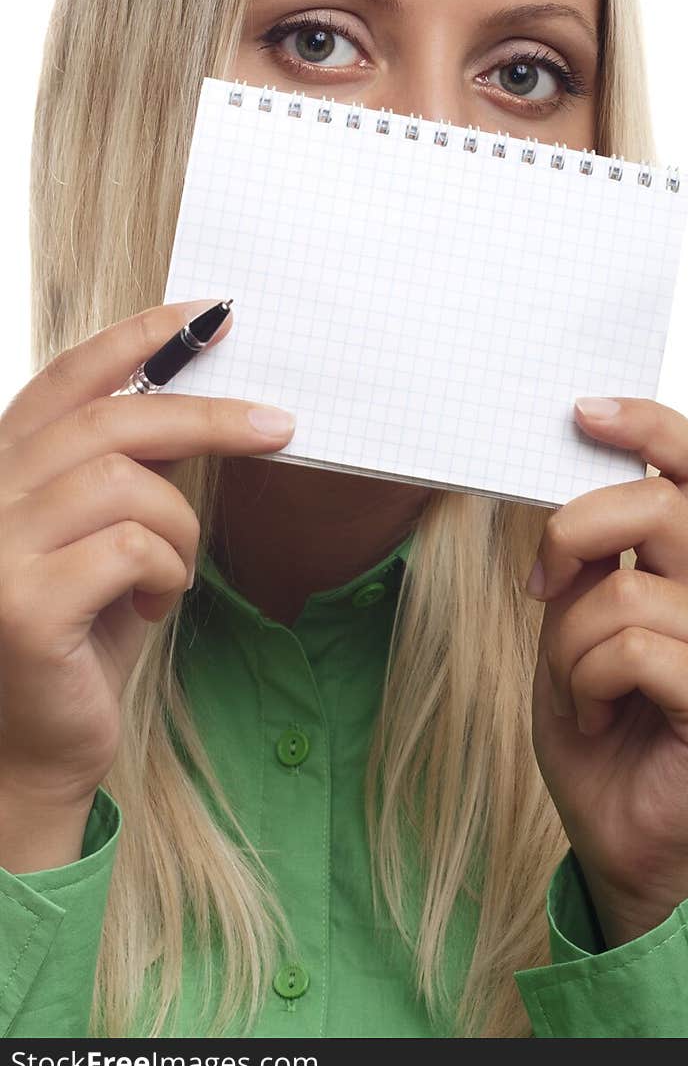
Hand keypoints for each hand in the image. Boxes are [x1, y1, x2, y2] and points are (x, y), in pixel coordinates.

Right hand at [0, 300, 296, 825]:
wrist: (34, 753)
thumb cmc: (78, 640)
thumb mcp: (105, 539)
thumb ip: (125, 473)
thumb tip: (202, 401)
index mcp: (2, 471)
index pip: (66, 379)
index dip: (138, 338)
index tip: (209, 312)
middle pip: (110, 421)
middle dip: (208, 417)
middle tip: (280, 427)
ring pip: (128, 482)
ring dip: (181, 526)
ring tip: (176, 573)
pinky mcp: (22, 606)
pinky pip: (133, 547)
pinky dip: (168, 571)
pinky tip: (156, 606)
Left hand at [529, 398, 687, 947]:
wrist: (617, 834)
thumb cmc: (593, 728)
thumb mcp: (566, 629)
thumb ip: (577, 566)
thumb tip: (557, 500)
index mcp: (686, 567)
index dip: (648, 427)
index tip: (582, 411)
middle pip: (650, 507)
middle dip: (571, 533)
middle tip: (538, 587)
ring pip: (621, 593)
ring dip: (568, 649)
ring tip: (582, 693)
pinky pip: (632, 650)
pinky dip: (587, 685)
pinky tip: (598, 717)